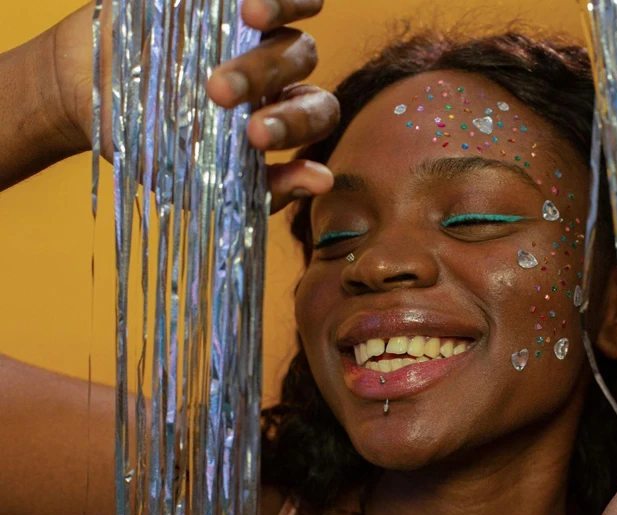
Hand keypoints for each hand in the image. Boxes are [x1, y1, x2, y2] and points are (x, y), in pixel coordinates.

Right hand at [52, 0, 337, 212]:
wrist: (85, 92)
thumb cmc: (151, 144)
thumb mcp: (198, 180)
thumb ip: (262, 186)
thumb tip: (322, 180)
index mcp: (280, 111)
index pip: (316, 113)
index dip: (297, 123)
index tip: (256, 136)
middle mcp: (275, 67)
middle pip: (300, 60)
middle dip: (264, 76)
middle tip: (218, 92)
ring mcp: (251, 25)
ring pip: (286, 16)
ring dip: (276, 13)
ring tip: (249, 17)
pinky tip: (244, 0)